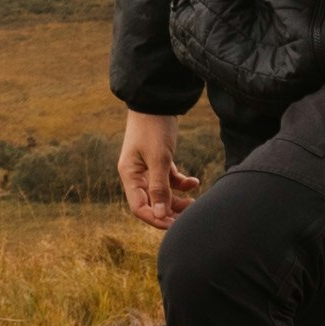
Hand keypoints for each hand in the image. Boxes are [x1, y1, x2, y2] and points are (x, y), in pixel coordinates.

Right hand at [117, 109, 194, 231]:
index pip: (140, 207)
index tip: (175, 225)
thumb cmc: (154, 127)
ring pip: (162, 193)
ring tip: (195, 203)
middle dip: (169, 212)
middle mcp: (136, 174)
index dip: (156, 219)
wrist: (157, 101)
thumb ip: (160, 187)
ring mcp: (147, 168)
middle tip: (189, 219)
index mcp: (130, 175)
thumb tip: (160, 214)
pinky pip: (169, 180)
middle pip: (152, 203)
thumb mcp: (159, 158)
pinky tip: (194, 182)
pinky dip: (181, 184)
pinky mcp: (159, 161)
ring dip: (177, 200)